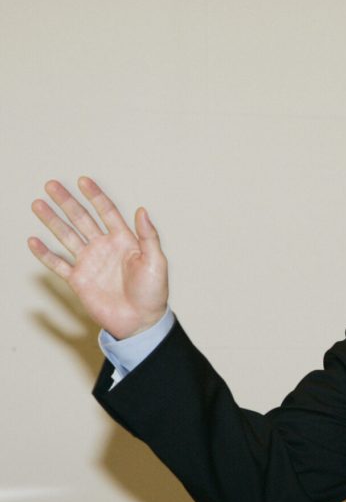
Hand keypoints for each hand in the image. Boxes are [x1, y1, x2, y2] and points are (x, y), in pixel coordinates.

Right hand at [28, 177, 168, 339]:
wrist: (141, 321)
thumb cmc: (153, 292)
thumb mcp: (156, 261)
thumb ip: (148, 236)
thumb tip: (142, 210)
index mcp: (124, 240)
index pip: (107, 212)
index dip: (95, 196)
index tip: (83, 180)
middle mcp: (104, 247)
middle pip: (82, 219)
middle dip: (67, 202)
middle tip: (51, 185)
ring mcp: (90, 262)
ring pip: (66, 236)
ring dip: (52, 220)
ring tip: (38, 204)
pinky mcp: (79, 280)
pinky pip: (58, 264)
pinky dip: (44, 254)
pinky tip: (33, 240)